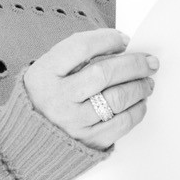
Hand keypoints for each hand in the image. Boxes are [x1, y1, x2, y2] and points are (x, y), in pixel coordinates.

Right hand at [23, 28, 157, 151]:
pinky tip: (139, 102)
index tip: (124, 40)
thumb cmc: (47, 97)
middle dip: (134, 64)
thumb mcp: (49, 70)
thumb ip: (78, 55)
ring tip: (147, 81)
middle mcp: (58, 98)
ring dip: (140, 86)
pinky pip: (122, 123)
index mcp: (45, 74)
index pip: (81, 47)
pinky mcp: (89, 141)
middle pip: (104, 73)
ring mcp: (74, 122)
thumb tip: (121, 44)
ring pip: (118, 98)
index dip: (107, 39)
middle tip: (149, 61)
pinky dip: (137, 109)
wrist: (30, 138)